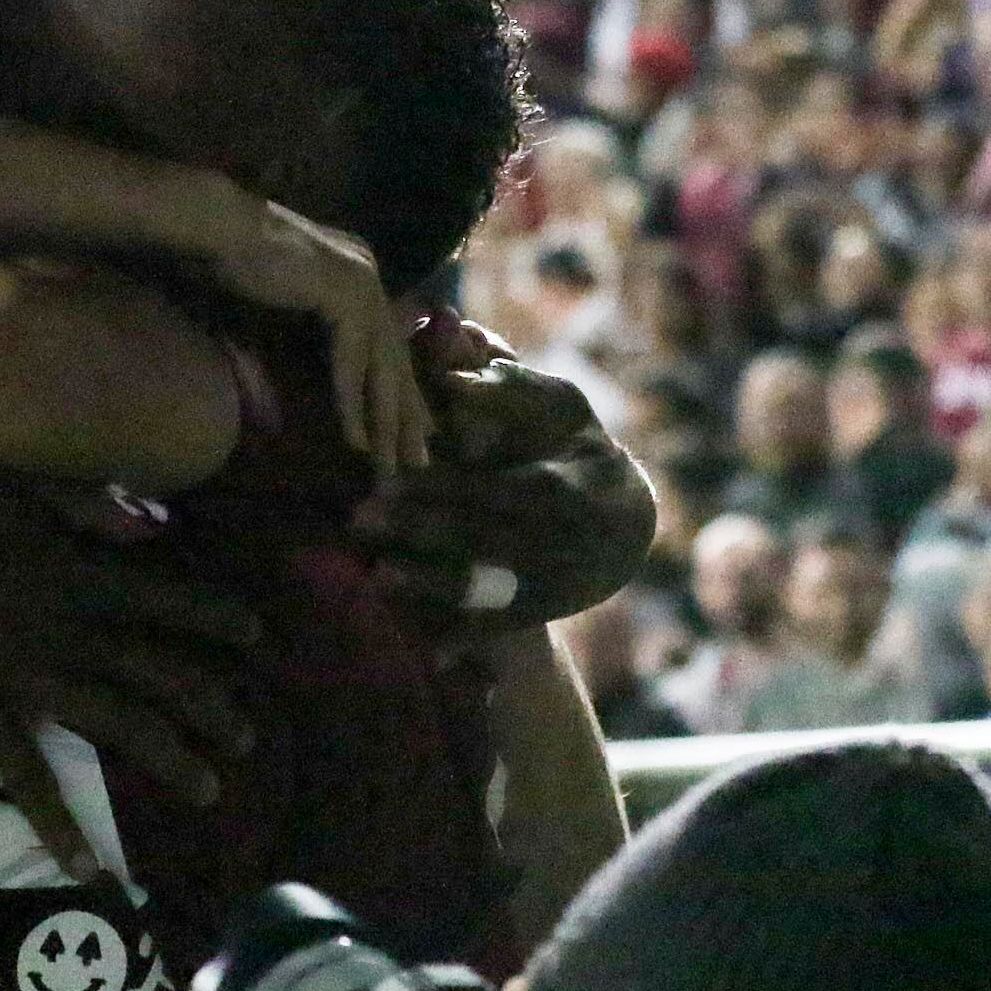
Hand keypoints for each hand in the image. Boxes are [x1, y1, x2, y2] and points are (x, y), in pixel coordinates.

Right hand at [0, 467, 261, 878]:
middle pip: (158, 674)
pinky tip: (89, 866)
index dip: (216, 618)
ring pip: (116, 724)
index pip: (169, 600)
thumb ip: (92, 510)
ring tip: (211, 789)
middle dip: (209, 706)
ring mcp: (27, 677)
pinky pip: (26, 775)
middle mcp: (70, 632)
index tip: (256, 636)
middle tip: (247, 735)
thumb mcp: (26, 486)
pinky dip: (58, 823)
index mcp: (83, 575)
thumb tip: (152, 528)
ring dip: (168, 758)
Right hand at [201, 193, 426, 479]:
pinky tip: (357, 441)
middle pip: (393, 359)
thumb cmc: (232, 264)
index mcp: (358, 272)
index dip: (401, 390)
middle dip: (406, 416)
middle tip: (419, 462)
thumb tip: (305, 383)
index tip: (414, 431)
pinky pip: (352, 363)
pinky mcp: (346, 295)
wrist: (216, 227)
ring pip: (381, 368)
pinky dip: (352, 404)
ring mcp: (363, 282)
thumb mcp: (281, 307)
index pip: (387, 343)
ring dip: (387, 422)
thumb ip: (304, 336)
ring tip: (392, 464)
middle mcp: (369, 275)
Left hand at [352, 339, 653, 630]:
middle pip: (484, 533)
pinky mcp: (546, 611)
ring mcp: (555, 580)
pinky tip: (431, 653)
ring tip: (380, 576)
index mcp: (565, 482)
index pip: (496, 483)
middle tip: (360, 517)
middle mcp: (562, 537)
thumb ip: (509, 383)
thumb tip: (459, 337)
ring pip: (492, 584)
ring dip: (434, 583)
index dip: (442, 481)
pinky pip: (505, 630)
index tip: (387, 473)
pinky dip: (469, 641)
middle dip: (421, 526)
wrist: (630, 525)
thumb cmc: (579, 449)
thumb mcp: (559, 408)